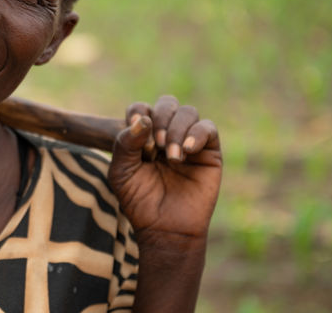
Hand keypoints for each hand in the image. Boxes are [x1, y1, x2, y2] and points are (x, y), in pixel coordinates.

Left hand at [108, 95, 221, 240]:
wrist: (165, 227)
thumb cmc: (140, 200)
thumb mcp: (121, 171)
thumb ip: (125, 142)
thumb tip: (144, 119)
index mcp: (144, 136)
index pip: (142, 109)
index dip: (139, 113)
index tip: (137, 132)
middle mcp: (167, 134)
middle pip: (167, 103)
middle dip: (161, 117)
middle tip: (156, 145)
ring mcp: (188, 141)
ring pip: (188, 112)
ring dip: (176, 129)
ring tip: (171, 157)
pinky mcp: (209, 152)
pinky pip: (208, 128)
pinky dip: (197, 134)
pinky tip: (186, 151)